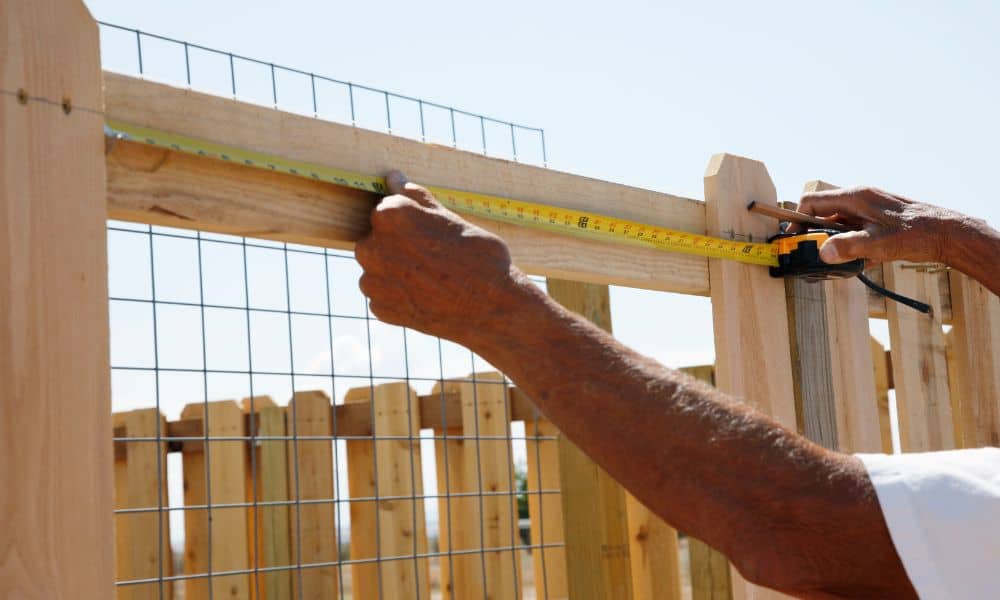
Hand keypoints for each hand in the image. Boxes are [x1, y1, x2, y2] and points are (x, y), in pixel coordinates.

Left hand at [354, 171, 527, 343]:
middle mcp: (371, 246)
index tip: (431, 235)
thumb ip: (416, 198)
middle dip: (399, 246)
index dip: (411, 222)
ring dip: (397, 271)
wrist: (493, 308)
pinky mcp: (379, 308)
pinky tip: (426, 296)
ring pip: (378, 268)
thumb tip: (394, 178)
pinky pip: (383, 295)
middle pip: (378, 239)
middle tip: (433, 258)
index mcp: (389, 215)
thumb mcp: (451, 218)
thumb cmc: (478, 257)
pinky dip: (400, 295)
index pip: (387, 210)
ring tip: (431, 279)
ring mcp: (372, 280)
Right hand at [795, 187, 963, 265]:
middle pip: (823, 214)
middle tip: (817, 255)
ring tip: (846, 260)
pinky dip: (854, 244)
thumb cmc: (916, 234)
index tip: (794, 239)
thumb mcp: (878, 244)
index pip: (812, 202)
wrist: (948, 233)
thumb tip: (822, 253)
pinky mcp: (877, 218)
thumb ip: (848, 247)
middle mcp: (859, 198)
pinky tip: (866, 260)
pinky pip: (855, 229)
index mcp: (855, 197)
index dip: (797, 220)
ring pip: (839, 223)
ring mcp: (868, 207)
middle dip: (817, 235)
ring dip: (837, 242)